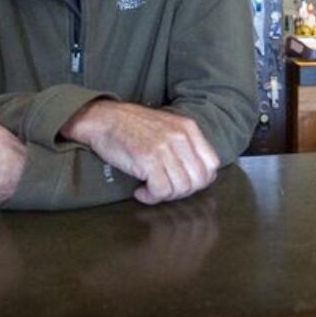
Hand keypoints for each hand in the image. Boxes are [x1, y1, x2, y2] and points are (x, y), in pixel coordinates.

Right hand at [61, 100, 219, 204]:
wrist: (104, 119)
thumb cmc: (132, 126)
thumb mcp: (168, 127)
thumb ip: (185, 145)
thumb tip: (197, 174)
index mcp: (188, 128)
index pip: (212, 164)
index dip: (201, 180)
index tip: (184, 182)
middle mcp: (180, 137)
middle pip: (198, 180)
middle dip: (183, 191)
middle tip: (166, 189)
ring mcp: (165, 148)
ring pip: (181, 188)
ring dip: (165, 195)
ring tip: (151, 189)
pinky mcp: (148, 160)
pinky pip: (161, 191)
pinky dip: (151, 197)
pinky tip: (141, 191)